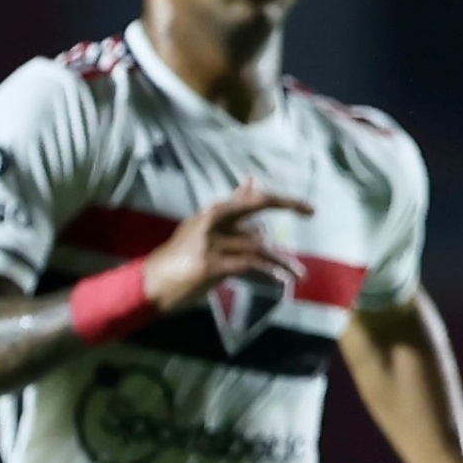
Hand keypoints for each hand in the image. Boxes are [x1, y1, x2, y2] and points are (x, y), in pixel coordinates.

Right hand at [141, 179, 310, 312]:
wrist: (152, 282)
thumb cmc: (181, 256)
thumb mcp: (204, 227)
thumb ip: (232, 207)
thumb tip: (253, 180)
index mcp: (212, 214)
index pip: (250, 199)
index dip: (281, 199)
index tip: (308, 207)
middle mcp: (211, 222)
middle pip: (254, 205)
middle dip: (285, 204)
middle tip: (311, 211)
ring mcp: (210, 243)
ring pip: (257, 244)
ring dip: (282, 260)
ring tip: (299, 273)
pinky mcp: (210, 265)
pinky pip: (248, 265)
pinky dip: (268, 273)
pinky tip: (281, 281)